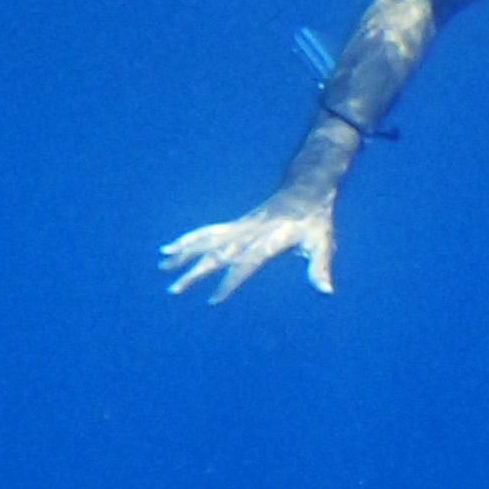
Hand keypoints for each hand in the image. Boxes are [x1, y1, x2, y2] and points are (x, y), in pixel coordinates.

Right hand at [158, 190, 337, 302]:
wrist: (306, 189)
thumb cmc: (316, 220)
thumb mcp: (323, 243)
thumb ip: (320, 267)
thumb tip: (326, 291)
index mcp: (270, 239)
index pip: (246, 263)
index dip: (230, 281)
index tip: (213, 300)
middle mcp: (250, 232)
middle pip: (218, 253)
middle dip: (195, 272)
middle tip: (174, 289)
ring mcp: (241, 226)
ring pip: (207, 240)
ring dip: (184, 253)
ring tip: (162, 265)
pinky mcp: (237, 224)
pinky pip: (208, 232)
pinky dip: (189, 239)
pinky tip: (171, 249)